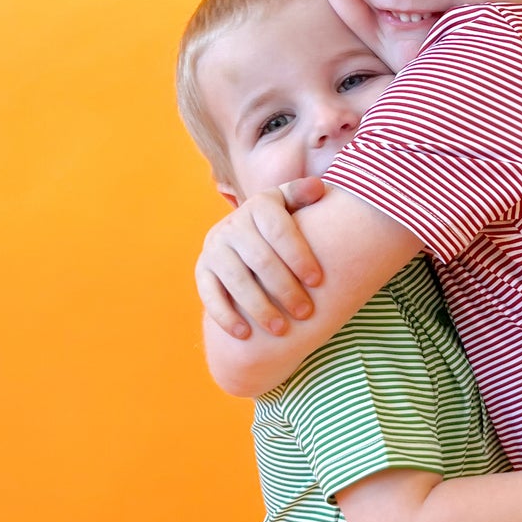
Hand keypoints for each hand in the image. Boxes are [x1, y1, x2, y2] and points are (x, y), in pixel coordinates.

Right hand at [195, 176, 326, 337]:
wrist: (246, 236)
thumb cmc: (282, 224)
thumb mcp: (292, 205)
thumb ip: (303, 196)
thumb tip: (318, 188)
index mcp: (259, 206)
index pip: (279, 230)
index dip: (298, 255)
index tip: (318, 281)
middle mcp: (232, 225)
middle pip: (260, 260)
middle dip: (285, 288)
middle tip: (305, 312)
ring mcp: (214, 248)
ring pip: (236, 280)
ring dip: (259, 307)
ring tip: (281, 329)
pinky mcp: (202, 271)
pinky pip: (210, 295)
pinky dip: (226, 316)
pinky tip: (245, 334)